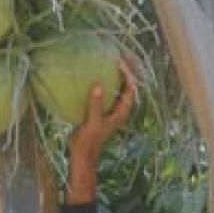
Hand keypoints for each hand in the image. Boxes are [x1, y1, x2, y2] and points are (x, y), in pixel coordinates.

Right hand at [66, 56, 138, 204]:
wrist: (82, 156)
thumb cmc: (89, 142)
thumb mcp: (92, 123)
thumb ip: (95, 106)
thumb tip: (98, 87)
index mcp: (121, 113)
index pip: (131, 90)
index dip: (128, 75)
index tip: (120, 62)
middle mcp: (118, 110)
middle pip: (125, 87)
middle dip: (124, 72)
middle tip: (116, 56)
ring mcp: (109, 111)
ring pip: (115, 89)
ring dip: (113, 76)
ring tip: (107, 61)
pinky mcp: (99, 111)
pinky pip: (104, 94)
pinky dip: (102, 84)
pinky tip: (92, 75)